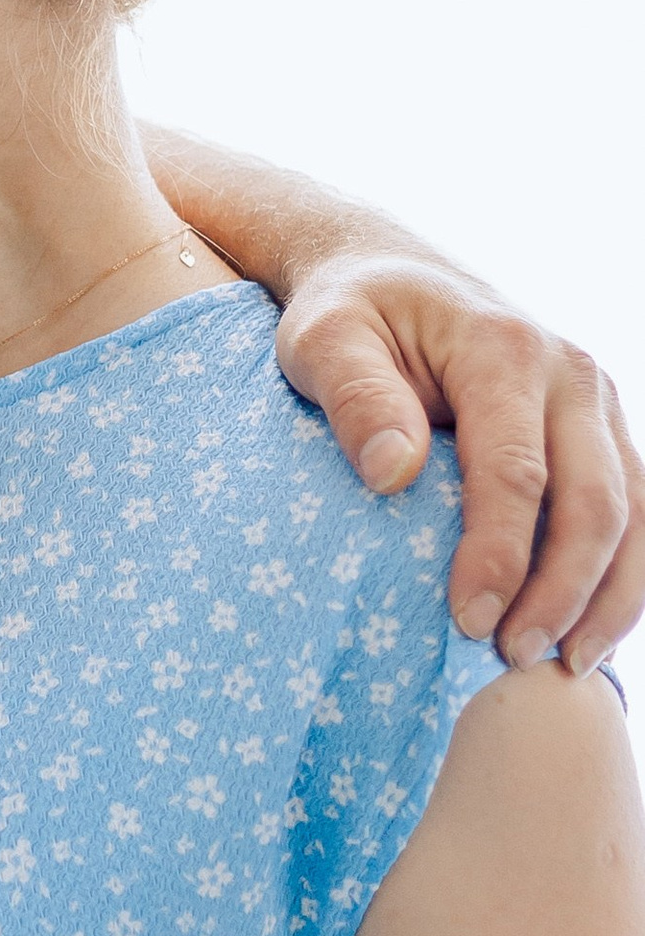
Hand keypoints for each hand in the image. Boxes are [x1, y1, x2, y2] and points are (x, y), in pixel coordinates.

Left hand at [275, 253, 640, 675]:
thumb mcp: (322, 339)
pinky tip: (587, 631)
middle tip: (512, 657)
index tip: (468, 621)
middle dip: (562, 590)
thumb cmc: (346, 313)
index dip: (500, 556)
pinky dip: (620, 575)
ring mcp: (596, 402)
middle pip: (594, 501)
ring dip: (608, 595)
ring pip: (634, 512)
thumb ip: (355, 396)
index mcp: (505, 350)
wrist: (387, 272)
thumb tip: (393, 473)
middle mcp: (571, 373)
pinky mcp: (601, 430)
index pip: (516, 472)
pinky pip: (633, 508)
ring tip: (564, 664)